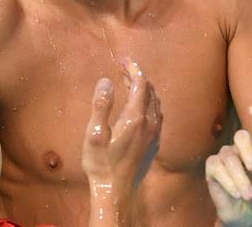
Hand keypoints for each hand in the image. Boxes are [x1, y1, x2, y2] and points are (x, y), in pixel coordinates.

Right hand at [81, 58, 161, 192]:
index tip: (123, 59)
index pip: (141, 84)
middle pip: (150, 91)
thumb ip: (101, 105)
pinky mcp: (154, 143)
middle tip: (123, 68)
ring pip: (155, 102)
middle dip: (138, 76)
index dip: (133, 68)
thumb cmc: (101, 163)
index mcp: (135, 118)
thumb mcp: (94, 134)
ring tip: (129, 82)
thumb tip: (107, 80)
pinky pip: (157, 114)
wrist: (116, 191)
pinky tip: (138, 105)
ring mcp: (154, 134)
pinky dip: (148, 101)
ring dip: (144, 88)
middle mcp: (149, 123)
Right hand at [206, 129, 251, 226]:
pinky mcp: (213, 167)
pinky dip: (227, 181)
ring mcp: (226, 156)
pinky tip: (236, 193)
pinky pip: (217, 167)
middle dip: (247, 149)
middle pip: (241, 136)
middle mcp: (242, 150)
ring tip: (248, 195)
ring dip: (240, 177)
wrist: (245, 217)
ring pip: (229, 156)